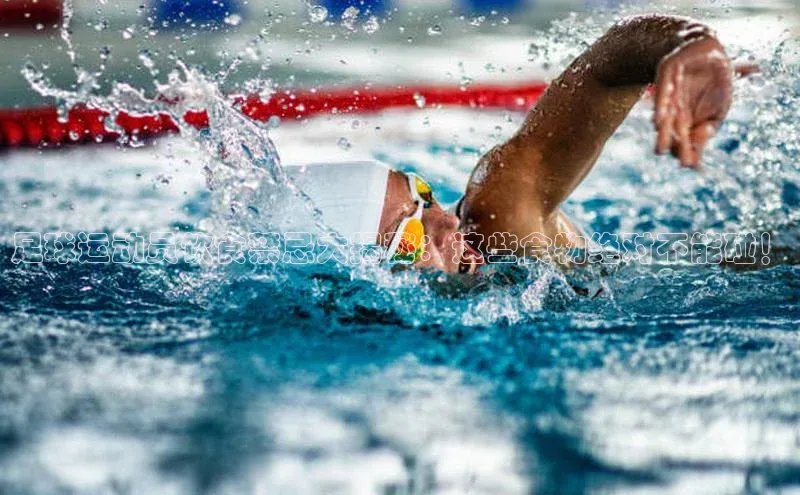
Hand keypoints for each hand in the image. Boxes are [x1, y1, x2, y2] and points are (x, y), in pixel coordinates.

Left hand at [654, 37, 732, 167]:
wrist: (707, 49)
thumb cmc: (714, 80)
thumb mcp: (719, 107)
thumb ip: (710, 124)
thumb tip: (700, 141)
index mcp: (687, 119)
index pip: (686, 140)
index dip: (689, 151)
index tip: (691, 164)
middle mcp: (675, 110)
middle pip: (674, 132)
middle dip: (677, 148)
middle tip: (679, 163)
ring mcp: (669, 94)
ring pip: (665, 117)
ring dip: (663, 134)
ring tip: (661, 150)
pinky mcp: (666, 75)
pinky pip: (663, 92)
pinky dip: (662, 107)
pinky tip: (659, 121)